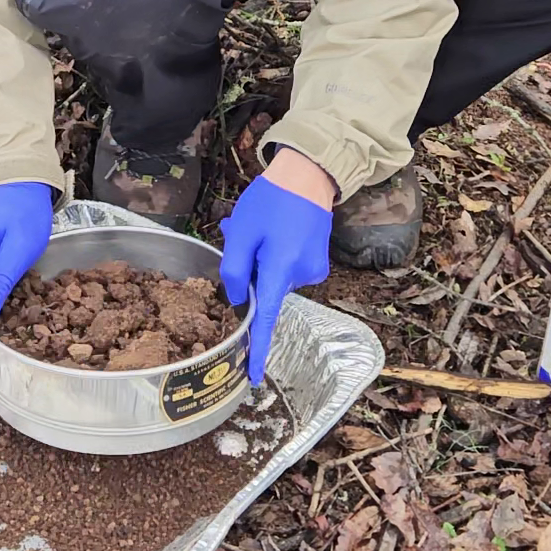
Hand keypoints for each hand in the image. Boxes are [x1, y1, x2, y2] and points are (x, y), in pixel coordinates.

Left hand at [219, 155, 334, 384]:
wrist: (310, 174)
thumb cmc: (272, 200)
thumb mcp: (241, 232)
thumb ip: (234, 270)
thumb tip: (237, 300)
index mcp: (280, 271)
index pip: (266, 320)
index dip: (257, 349)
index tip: (253, 375)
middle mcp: (301, 277)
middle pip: (265, 290)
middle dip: (248, 271)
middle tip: (235, 234)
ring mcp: (312, 270)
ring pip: (274, 277)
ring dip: (259, 259)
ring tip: (255, 226)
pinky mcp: (317, 261)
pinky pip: (286, 267)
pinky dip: (272, 254)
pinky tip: (271, 229)